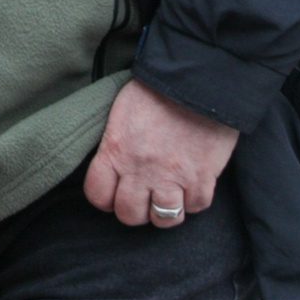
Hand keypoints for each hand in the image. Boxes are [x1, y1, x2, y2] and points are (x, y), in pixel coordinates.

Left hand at [83, 78, 240, 228]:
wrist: (196, 81)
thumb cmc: (155, 91)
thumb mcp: (120, 114)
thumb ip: (114, 144)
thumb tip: (112, 166)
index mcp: (115, 151)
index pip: (97, 195)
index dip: (105, 199)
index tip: (114, 193)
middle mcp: (140, 170)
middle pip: (129, 215)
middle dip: (135, 210)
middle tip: (143, 197)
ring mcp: (173, 177)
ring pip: (163, 219)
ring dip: (165, 211)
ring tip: (168, 196)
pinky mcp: (202, 178)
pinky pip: (196, 207)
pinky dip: (194, 201)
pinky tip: (191, 187)